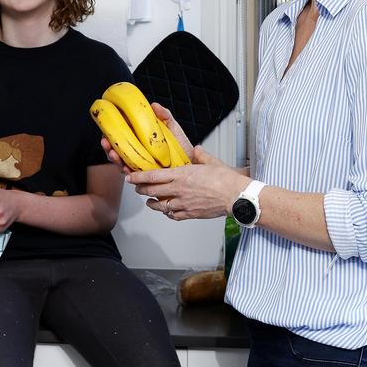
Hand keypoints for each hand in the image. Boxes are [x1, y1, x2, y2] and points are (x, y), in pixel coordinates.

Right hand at [100, 103, 195, 173]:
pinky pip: (134, 177)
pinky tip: (126, 168)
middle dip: (108, 147)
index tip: (106, 130)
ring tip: (113, 153)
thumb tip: (154, 105)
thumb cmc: (181, 147)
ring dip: (115, 159)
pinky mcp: (147, 177)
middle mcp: (138, 154)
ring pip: (122, 164)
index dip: (112, 134)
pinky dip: (128, 173)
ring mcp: (141, 166)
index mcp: (141, 141)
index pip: (122, 137)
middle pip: (117, 152)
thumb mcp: (173, 128)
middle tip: (106, 142)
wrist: (192, 163)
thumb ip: (164, 116)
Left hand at [129, 147, 246, 220]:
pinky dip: (168, 213)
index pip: (153, 176)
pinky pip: (174, 215)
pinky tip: (167, 211)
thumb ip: (201, 155)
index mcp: (182, 175)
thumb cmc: (226, 180)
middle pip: (153, 191)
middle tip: (137, 188)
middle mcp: (179, 190)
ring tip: (149, 201)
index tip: (131, 177)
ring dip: (152, 203)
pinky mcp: (190, 213)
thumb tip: (197, 150)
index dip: (139, 177)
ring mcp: (183, 203)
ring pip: (160, 205)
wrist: (236, 196)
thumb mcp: (212, 162)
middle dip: (141, 189)